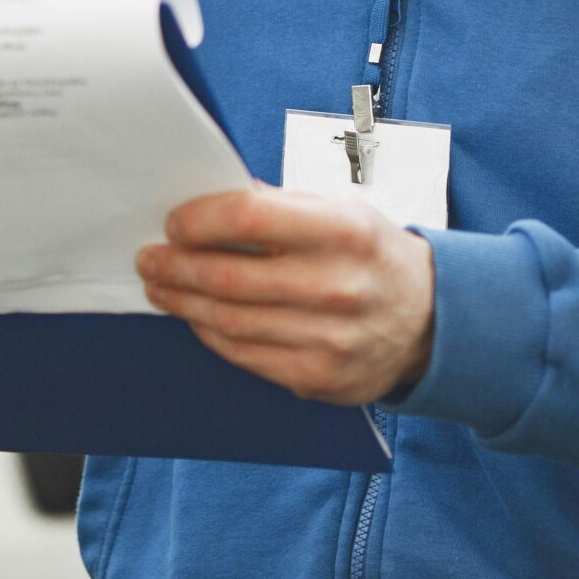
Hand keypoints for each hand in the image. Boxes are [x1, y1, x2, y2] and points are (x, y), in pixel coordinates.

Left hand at [136, 186, 434, 405]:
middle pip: (229, 277)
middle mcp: (337, 286)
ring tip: (161, 287)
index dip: (201, 219)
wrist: (429, 320)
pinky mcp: (317, 378)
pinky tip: (196, 317)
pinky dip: (211, 335)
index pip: (250, 217)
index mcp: (344, 230)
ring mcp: (328, 338)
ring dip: (184, 302)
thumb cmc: (371, 254)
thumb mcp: (340, 210)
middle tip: (149, 258)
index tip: (174, 222)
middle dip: (176, 266)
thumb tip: (209, 200)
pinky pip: (245, 356)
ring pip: (229, 321)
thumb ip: (279, 205)